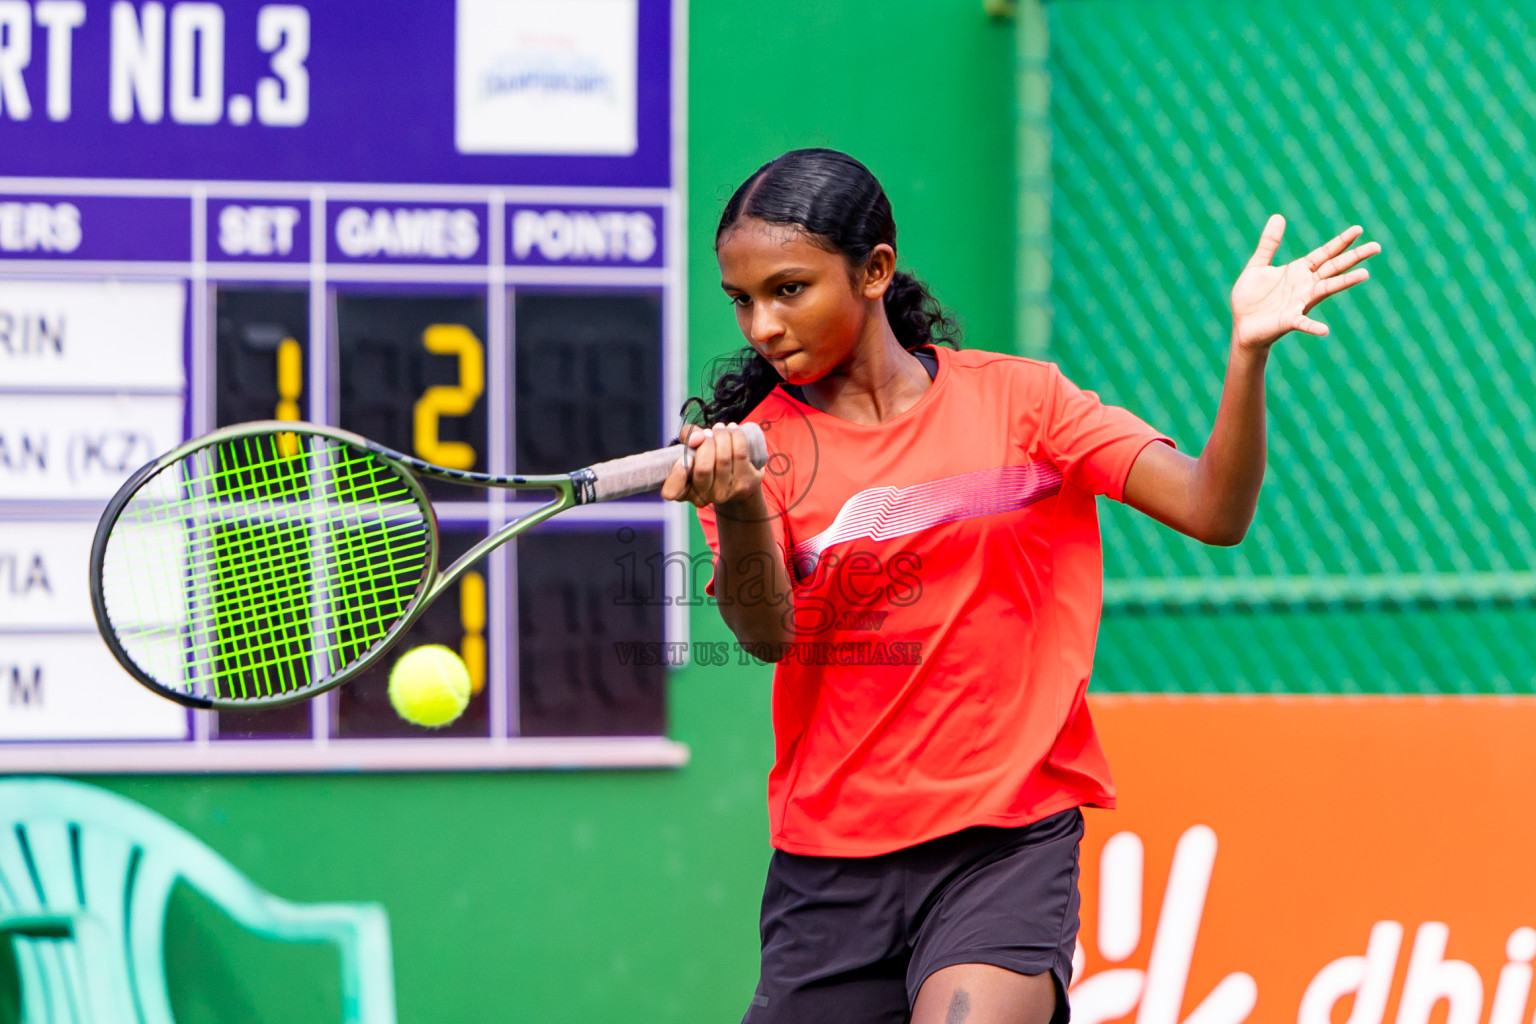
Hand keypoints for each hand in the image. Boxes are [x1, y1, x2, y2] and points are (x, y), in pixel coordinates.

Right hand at [660, 422, 765, 511]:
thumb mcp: (691, 449)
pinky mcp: (744, 485)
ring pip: (724, 458)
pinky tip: (732, 430)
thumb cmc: (707, 461)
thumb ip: (687, 436)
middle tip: (708, 433)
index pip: (672, 491)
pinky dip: (736, 437)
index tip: (686, 457)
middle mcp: (703, 498)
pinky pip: (740, 455)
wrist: (736, 481)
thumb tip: (698, 437)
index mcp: (683, 492)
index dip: (678, 473)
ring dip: (722, 436)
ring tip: (720, 428)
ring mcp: (725, 493)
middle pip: (704, 468)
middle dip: (707, 443)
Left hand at [1229, 215, 1380, 350]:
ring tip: (1365, 275)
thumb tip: (1278, 216)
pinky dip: (1313, 326)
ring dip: (1345, 282)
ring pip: (1326, 289)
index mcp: (1299, 271)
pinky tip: (1325, 330)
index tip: (1359, 229)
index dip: (1341, 241)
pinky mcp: (1288, 320)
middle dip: (1354, 257)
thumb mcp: (1257, 265)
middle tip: (1377, 246)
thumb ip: (1269, 243)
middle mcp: (1305, 285)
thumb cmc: (1250, 297)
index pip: (1325, 253)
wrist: (1241, 326)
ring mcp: (1299, 303)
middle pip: (1334, 267)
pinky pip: (1303, 323)